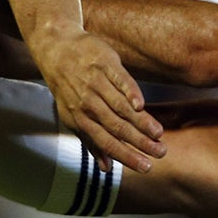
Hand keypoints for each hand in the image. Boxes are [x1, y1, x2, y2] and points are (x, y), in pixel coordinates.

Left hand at [30, 27, 166, 171]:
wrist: (56, 48)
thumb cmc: (68, 86)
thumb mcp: (72, 115)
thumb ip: (90, 142)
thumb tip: (106, 169)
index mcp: (80, 119)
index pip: (106, 142)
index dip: (127, 156)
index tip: (146, 167)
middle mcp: (87, 103)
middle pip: (117, 127)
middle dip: (140, 142)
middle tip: (161, 152)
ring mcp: (95, 82)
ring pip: (121, 106)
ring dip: (141, 122)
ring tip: (158, 133)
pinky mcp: (104, 63)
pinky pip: (119, 80)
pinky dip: (130, 92)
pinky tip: (141, 104)